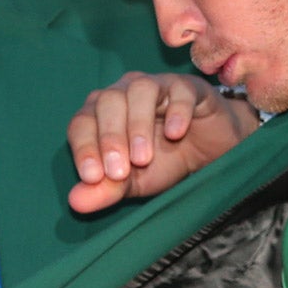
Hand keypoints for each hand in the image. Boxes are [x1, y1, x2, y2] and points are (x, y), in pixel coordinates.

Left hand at [67, 72, 259, 213]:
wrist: (211, 155)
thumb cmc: (166, 163)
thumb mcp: (134, 183)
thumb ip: (106, 190)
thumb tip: (76, 202)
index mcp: (103, 113)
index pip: (82, 122)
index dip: (84, 147)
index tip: (93, 177)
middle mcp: (124, 92)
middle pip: (108, 101)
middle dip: (110, 138)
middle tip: (120, 172)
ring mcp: (157, 85)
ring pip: (140, 90)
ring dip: (138, 125)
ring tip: (144, 158)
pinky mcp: (189, 87)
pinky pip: (179, 90)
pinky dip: (176, 111)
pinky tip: (176, 134)